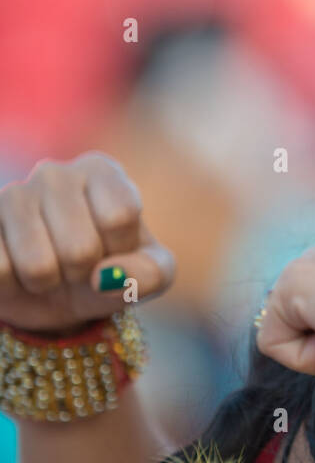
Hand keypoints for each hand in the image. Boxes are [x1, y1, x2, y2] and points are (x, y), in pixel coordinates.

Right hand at [0, 152, 174, 332]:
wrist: (54, 291)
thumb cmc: (107, 270)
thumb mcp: (148, 274)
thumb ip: (150, 275)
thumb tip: (106, 278)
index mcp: (101, 171)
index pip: (120, 215)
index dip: (120, 250)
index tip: (113, 248)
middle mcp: (54, 173)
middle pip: (80, 248)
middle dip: (82, 273)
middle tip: (76, 264)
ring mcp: (12, 196)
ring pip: (38, 266)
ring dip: (47, 284)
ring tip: (48, 268)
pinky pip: (0, 272)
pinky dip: (13, 288)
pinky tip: (16, 269)